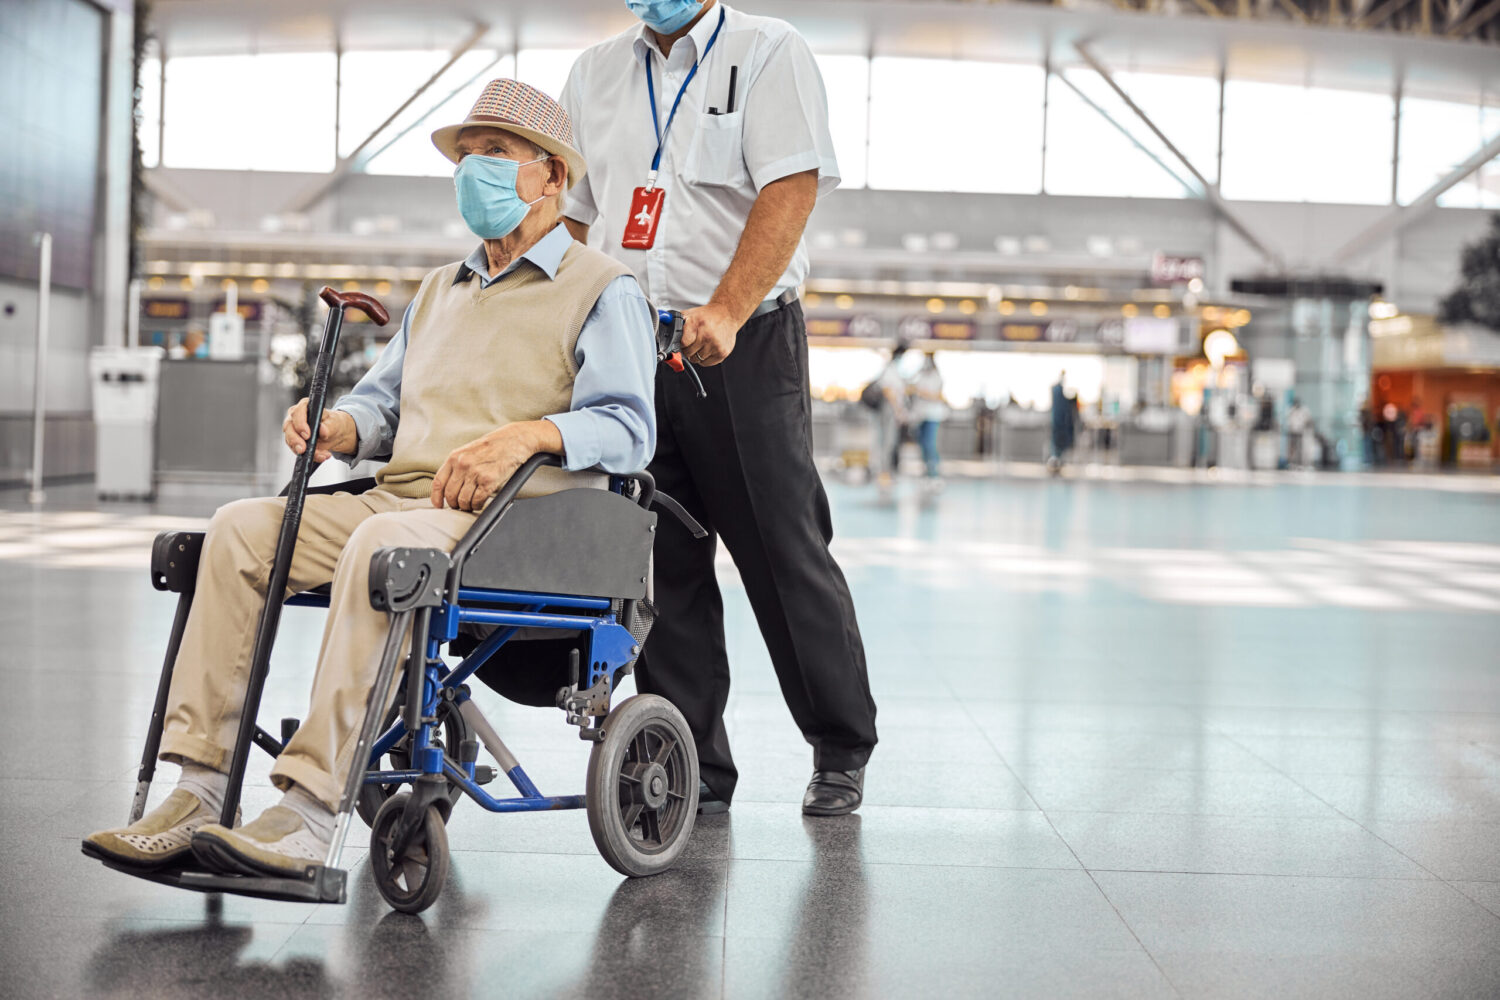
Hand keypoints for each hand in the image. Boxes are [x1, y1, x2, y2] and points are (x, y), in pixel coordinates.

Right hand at [283, 398, 356, 461]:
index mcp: (304, 407)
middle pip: (289, 427)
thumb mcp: (335, 423)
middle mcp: (295, 417)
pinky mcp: (294, 441)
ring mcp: (293, 430)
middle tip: (303, 449)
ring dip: (304, 450)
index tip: (307, 435)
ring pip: (290, 440)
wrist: (335, 434)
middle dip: (295, 440)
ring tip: (320, 455)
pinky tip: (320, 456)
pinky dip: (308, 455)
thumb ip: (329, 426)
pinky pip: (296, 449)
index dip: (300, 424)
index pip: (297, 412)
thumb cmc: (333, 423)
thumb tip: (322, 430)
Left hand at [432, 422, 548, 511]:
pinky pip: (477, 500)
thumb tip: (451, 486)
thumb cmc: (495, 446)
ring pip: (463, 500)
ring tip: (471, 505)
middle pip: (450, 494)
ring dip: (467, 506)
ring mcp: (475, 473)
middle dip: (454, 504)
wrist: (514, 440)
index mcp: (455, 457)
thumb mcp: (470, 451)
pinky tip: (480, 503)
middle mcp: (463, 465)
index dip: (436, 497)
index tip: (438, 505)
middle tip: (460, 506)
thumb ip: (458, 466)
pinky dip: (478, 505)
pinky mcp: (489, 481)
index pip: (439, 482)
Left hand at [679, 301, 741, 366]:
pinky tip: (708, 348)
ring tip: (701, 344)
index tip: (684, 341)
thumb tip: (664, 328)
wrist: (727, 314)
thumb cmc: (707, 316)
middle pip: (688, 353)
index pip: (682, 343)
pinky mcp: (722, 352)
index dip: (681, 344)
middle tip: (693, 342)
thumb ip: (676, 323)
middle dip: (688, 349)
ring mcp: (715, 345)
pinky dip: (705, 358)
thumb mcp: (690, 315)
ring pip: (697, 360)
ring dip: (697, 354)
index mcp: (696, 324)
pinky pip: (706, 363)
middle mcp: (707, 335)